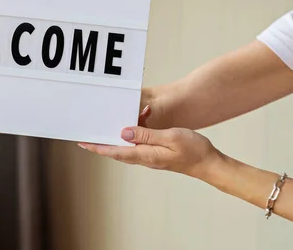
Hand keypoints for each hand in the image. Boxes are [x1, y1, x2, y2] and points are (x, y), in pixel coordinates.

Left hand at [79, 110, 222, 178]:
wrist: (209, 163)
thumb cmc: (193, 150)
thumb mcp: (170, 137)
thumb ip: (147, 135)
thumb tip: (124, 133)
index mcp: (146, 154)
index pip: (116, 151)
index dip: (98, 147)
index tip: (83, 143)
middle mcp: (145, 158)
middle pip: (116, 151)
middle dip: (100, 145)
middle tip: (85, 136)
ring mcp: (150, 157)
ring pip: (125, 149)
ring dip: (113, 141)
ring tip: (101, 131)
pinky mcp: (155, 155)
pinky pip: (136, 146)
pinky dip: (128, 138)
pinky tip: (129, 129)